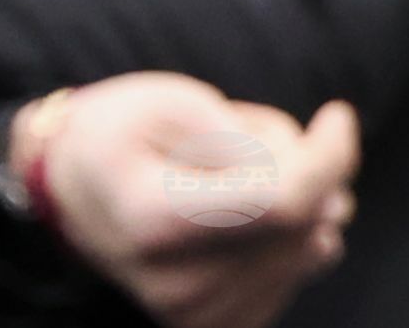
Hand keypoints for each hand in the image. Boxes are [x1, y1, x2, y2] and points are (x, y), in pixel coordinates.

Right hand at [25, 70, 360, 327]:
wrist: (72, 189)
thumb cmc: (120, 134)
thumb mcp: (172, 102)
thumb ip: (251, 142)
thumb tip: (327, 195)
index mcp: (154, 222)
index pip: (281, 202)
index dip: (327, 157)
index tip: (336, 114)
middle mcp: (174, 285)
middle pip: (300, 225)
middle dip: (306, 166)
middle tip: (253, 137)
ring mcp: (195, 315)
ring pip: (310, 247)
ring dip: (297, 198)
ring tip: (234, 173)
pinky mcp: (217, 325)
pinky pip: (298, 269)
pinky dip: (288, 231)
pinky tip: (243, 209)